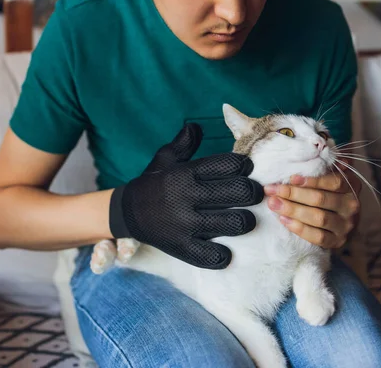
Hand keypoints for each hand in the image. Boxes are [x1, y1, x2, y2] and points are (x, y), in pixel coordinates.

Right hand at [109, 123, 263, 268]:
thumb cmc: (154, 182)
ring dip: (246, 221)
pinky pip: (213, 255)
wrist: (126, 212)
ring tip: (246, 219)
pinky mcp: (181, 247)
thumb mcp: (165, 158)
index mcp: (186, 172)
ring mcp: (185, 223)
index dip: (244, 166)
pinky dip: (224, 254)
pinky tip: (226, 247)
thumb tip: (197, 125)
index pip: (228, 164)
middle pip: (239, 191)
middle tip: (254, 194)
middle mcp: (186, 196)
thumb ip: (184, 142)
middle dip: (254, 192)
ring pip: (233, 222)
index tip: (246, 169)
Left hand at [264, 169, 360, 248]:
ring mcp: (345, 225)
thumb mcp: (330, 177)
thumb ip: (323, 166)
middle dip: (293, 193)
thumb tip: (315, 147)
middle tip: (271, 190)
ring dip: (292, 210)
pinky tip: (283, 220)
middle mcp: (351, 205)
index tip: (290, 177)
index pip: (332, 181)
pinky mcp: (338, 241)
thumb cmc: (330, 193)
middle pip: (320, 199)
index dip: (311, 180)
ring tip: (273, 203)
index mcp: (351, 186)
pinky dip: (299, 228)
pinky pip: (318, 237)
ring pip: (318, 218)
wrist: (341, 222)